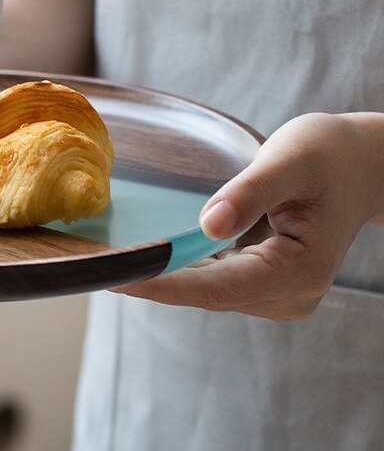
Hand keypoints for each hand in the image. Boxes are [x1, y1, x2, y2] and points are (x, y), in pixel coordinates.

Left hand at [112, 112, 383, 321]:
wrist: (359, 164)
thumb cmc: (328, 155)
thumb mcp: (291, 159)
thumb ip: (250, 191)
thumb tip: (209, 225)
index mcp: (298, 272)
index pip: (216, 287)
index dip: (163, 284)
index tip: (116, 277)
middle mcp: (287, 295)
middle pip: (204, 294)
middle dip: (150, 281)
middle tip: (93, 267)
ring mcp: (275, 294)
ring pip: (203, 290)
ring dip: (159, 276)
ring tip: (106, 261)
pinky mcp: (262, 283)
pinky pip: (211, 279)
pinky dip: (178, 267)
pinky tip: (143, 252)